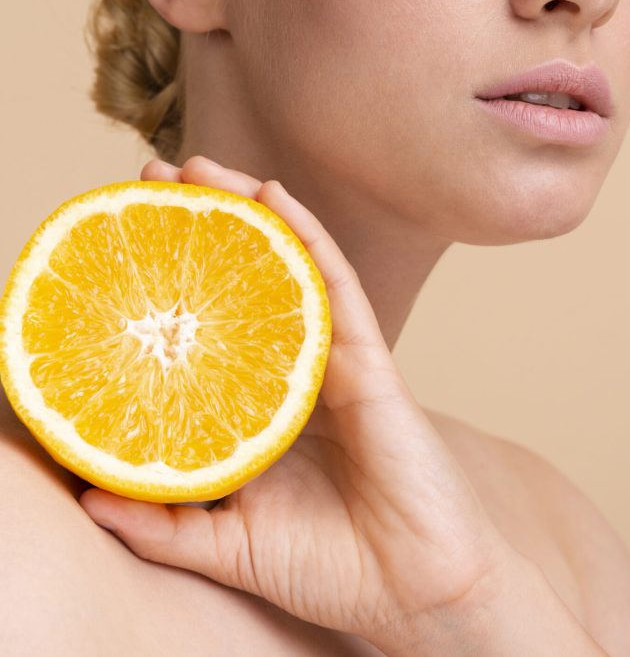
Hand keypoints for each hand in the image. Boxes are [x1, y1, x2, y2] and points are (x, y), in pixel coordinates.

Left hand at [78, 156, 603, 654]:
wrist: (416, 591)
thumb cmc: (335, 569)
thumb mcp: (227, 548)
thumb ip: (162, 526)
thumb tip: (84, 499)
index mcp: (263, 418)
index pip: (211, 338)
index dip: (170, 291)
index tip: (122, 253)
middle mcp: (297, 382)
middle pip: (247, 291)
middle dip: (200, 234)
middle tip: (152, 183)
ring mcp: (338, 369)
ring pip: (289, 275)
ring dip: (246, 215)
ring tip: (198, 168)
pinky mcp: (373, 367)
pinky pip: (338, 291)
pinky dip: (308, 240)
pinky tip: (273, 197)